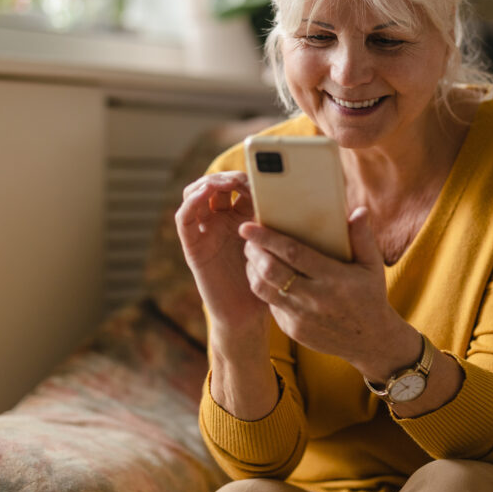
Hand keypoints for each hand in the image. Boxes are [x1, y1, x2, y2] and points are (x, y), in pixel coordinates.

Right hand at [175, 171, 269, 346]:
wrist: (248, 315)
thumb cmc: (267, 280)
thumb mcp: (277, 243)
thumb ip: (283, 221)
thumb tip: (309, 197)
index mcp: (239, 216)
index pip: (235, 184)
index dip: (245, 177)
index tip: (262, 178)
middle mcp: (218, 221)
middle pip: (213, 184)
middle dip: (226, 176)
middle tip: (242, 178)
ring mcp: (204, 232)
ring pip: (194, 195)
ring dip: (207, 183)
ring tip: (224, 182)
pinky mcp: (193, 247)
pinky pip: (184, 219)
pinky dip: (190, 202)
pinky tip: (204, 194)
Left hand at [239, 207, 418, 377]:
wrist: (369, 341)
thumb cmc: (370, 296)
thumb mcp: (372, 266)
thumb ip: (363, 238)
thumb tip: (358, 211)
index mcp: (334, 278)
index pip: (294, 254)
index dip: (268, 239)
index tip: (248, 226)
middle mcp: (315, 298)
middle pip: (271, 271)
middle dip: (253, 251)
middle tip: (247, 237)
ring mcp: (301, 317)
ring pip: (263, 290)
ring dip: (252, 270)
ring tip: (252, 255)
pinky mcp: (292, 329)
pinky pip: (270, 305)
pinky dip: (264, 287)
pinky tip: (265, 275)